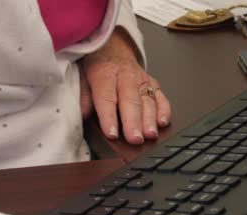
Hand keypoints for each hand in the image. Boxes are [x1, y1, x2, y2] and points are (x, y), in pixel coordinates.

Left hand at [80, 28, 171, 144]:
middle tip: (135, 139)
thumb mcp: (82, 75)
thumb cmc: (96, 63)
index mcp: (104, 73)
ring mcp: (141, 79)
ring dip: (150, 119)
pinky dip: (164, 109)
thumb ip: (83, 96)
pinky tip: (163, 122)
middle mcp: (125, 76)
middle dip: (134, 121)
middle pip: (130, 100)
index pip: (106, 97)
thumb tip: (82, 115)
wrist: (111, 44)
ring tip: (150, 135)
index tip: (112, 133)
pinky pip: (160, 96)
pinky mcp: (152, 83)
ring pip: (148, 99)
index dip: (109, 116)